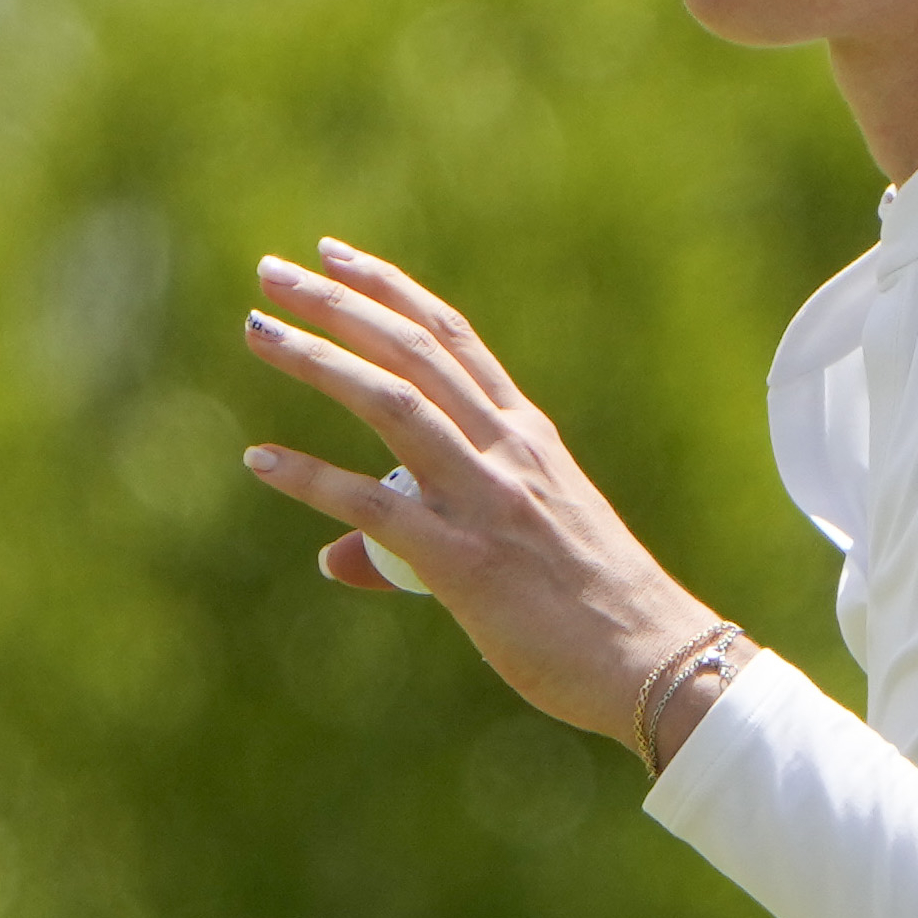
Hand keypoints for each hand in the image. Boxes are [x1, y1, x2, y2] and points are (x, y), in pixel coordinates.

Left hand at [235, 244, 721, 743]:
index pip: (452, 338)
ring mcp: (488, 501)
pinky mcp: (467, 563)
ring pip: (393, 405)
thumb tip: (336, 558)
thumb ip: (425, 535)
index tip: (334, 255)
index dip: (389, 289)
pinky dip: (313, 479)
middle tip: (271, 272)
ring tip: (259, 331)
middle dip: (338, 303)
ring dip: (320, 360)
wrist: (657, 662)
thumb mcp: (521, 547)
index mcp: (528, 437)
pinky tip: (260, 462)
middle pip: (413, 351)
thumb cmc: (593, 611)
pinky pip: (376, 508)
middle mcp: (508, 451)